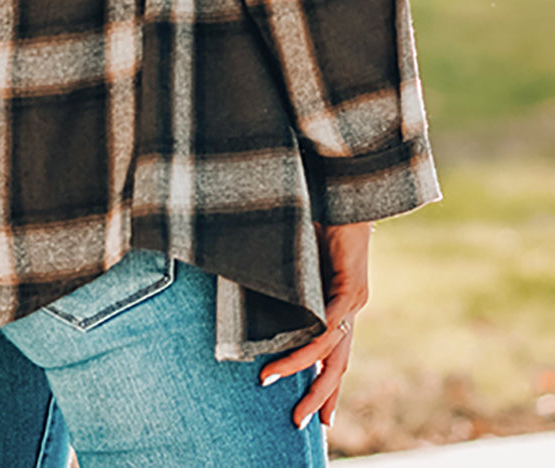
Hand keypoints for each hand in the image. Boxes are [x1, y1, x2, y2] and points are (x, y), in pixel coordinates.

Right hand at [258, 219, 372, 429]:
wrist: (343, 190)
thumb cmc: (320, 215)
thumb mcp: (300, 258)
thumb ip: (290, 278)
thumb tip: (260, 286)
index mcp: (342, 302)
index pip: (335, 352)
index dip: (326, 381)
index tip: (320, 416)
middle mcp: (352, 307)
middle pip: (338, 364)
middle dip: (321, 396)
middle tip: (299, 423)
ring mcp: (354, 301)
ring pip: (333, 354)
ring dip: (308, 380)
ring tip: (284, 399)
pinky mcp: (349, 290)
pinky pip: (326, 330)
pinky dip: (304, 349)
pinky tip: (286, 363)